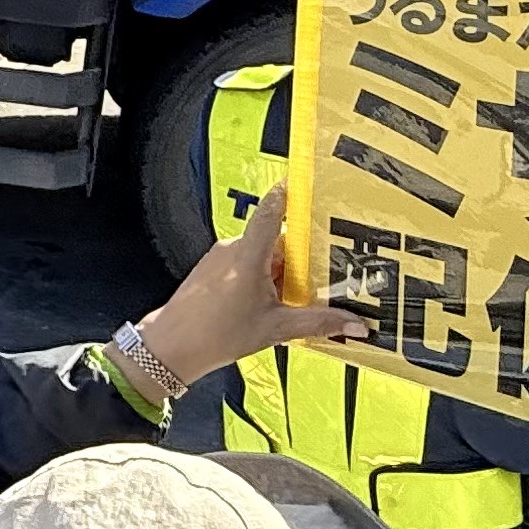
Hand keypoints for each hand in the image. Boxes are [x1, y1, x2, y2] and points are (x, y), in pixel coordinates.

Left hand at [134, 185, 360, 388]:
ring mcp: (222, 257)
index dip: (292, 193)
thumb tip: (356, 324)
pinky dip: (267, 275)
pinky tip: (278, 298)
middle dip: (304, 252)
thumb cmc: (214, 335)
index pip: (273, 211)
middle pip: (278, 238)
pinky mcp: (215, 267)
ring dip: (285, 268)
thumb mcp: (275, 329)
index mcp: (248, 255)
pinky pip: (248, 262)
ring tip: (307, 289)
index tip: (311, 181)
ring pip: (264, 252)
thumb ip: (318, 323)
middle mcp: (233, 248)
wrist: (172, 346)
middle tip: (332, 262)